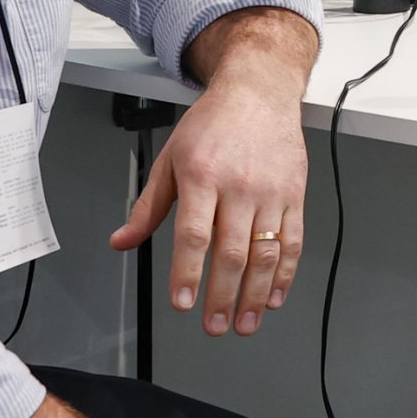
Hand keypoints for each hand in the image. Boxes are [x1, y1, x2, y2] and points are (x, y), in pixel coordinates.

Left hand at [112, 8, 316, 336]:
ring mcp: (270, 192)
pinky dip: (285, 273)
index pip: (194, 234)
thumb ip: (148, 206)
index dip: (188, 272)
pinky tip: (274, 296)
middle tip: (214, 325)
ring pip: (265, 252)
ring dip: (255, 294)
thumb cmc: (214, 123)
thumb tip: (122, 240)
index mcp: (201, 176)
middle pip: (231, 251)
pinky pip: (293, 241)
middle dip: (222, 296)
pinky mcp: (294, 194)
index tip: (183, 302)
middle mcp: (238, 186)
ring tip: (244, 322)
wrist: (259, 91)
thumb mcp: (171, 158)